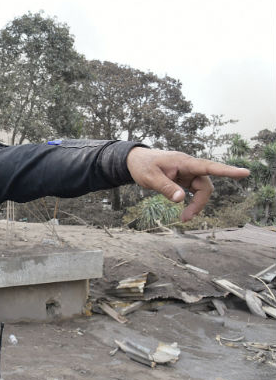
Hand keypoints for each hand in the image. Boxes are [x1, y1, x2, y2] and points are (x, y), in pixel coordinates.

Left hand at [126, 147, 249, 221]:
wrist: (135, 161)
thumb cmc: (143, 166)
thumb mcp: (150, 178)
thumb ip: (166, 187)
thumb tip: (181, 199)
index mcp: (183, 162)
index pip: (208, 166)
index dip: (227, 170)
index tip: (244, 173)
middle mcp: (189, 166)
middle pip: (205, 185)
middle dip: (200, 203)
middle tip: (185, 218)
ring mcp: (188, 173)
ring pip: (201, 190)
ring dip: (196, 204)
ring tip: (184, 217)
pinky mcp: (184, 179)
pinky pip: (195, 191)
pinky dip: (192, 201)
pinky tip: (184, 209)